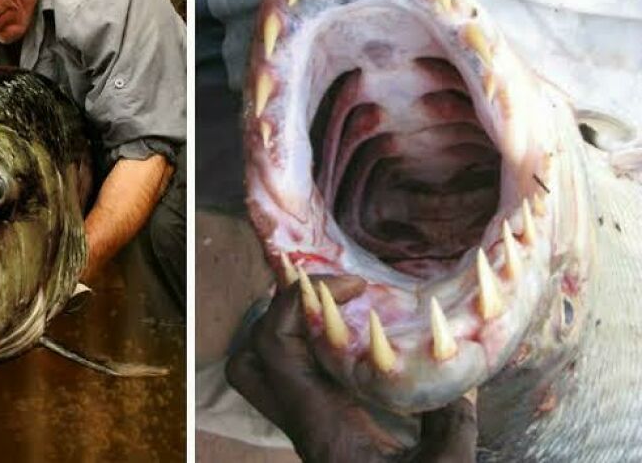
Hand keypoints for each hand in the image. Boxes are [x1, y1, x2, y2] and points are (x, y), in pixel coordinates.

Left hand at [226, 274, 477, 462]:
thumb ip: (452, 422)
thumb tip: (459, 378)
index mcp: (317, 422)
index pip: (275, 346)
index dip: (297, 301)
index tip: (354, 287)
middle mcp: (301, 417)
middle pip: (250, 357)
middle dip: (277, 312)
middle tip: (331, 295)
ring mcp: (306, 419)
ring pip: (263, 367)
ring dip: (289, 328)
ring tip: (337, 305)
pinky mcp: (321, 420)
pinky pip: (294, 374)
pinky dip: (310, 345)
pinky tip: (352, 334)